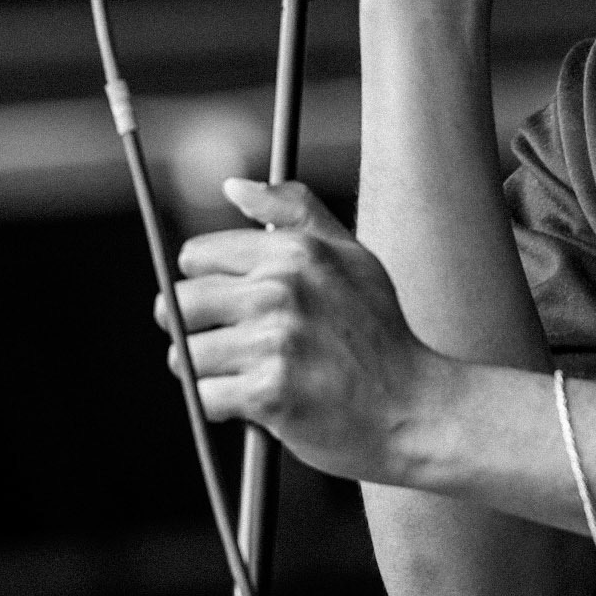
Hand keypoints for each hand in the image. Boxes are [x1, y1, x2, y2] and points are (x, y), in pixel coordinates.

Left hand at [158, 179, 449, 482]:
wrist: (416, 408)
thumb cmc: (381, 335)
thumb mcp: (352, 257)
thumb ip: (294, 210)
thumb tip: (232, 186)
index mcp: (295, 252)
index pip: (196, 257)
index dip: (205, 283)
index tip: (228, 305)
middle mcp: (281, 290)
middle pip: (180, 305)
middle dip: (192, 329)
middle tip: (225, 345)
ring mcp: (274, 342)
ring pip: (185, 354)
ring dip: (206, 372)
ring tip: (244, 376)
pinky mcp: (268, 393)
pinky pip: (203, 396)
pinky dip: (219, 407)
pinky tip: (252, 405)